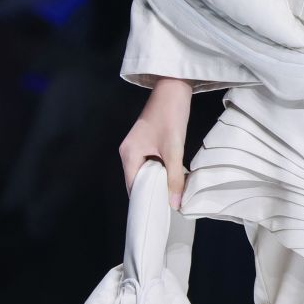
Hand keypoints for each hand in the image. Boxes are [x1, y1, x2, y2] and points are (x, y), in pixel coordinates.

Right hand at [119, 76, 191, 207]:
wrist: (174, 86)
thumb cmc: (171, 115)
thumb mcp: (174, 149)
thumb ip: (174, 177)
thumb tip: (175, 205)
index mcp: (129, 154)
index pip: (133, 187)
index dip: (145, 202)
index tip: (159, 217)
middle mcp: (128, 152)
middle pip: (138, 181)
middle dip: (152, 195)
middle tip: (168, 211)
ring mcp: (137, 146)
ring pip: (145, 173)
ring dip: (158, 183)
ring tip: (172, 199)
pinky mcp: (147, 142)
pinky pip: (150, 164)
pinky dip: (160, 172)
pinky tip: (172, 180)